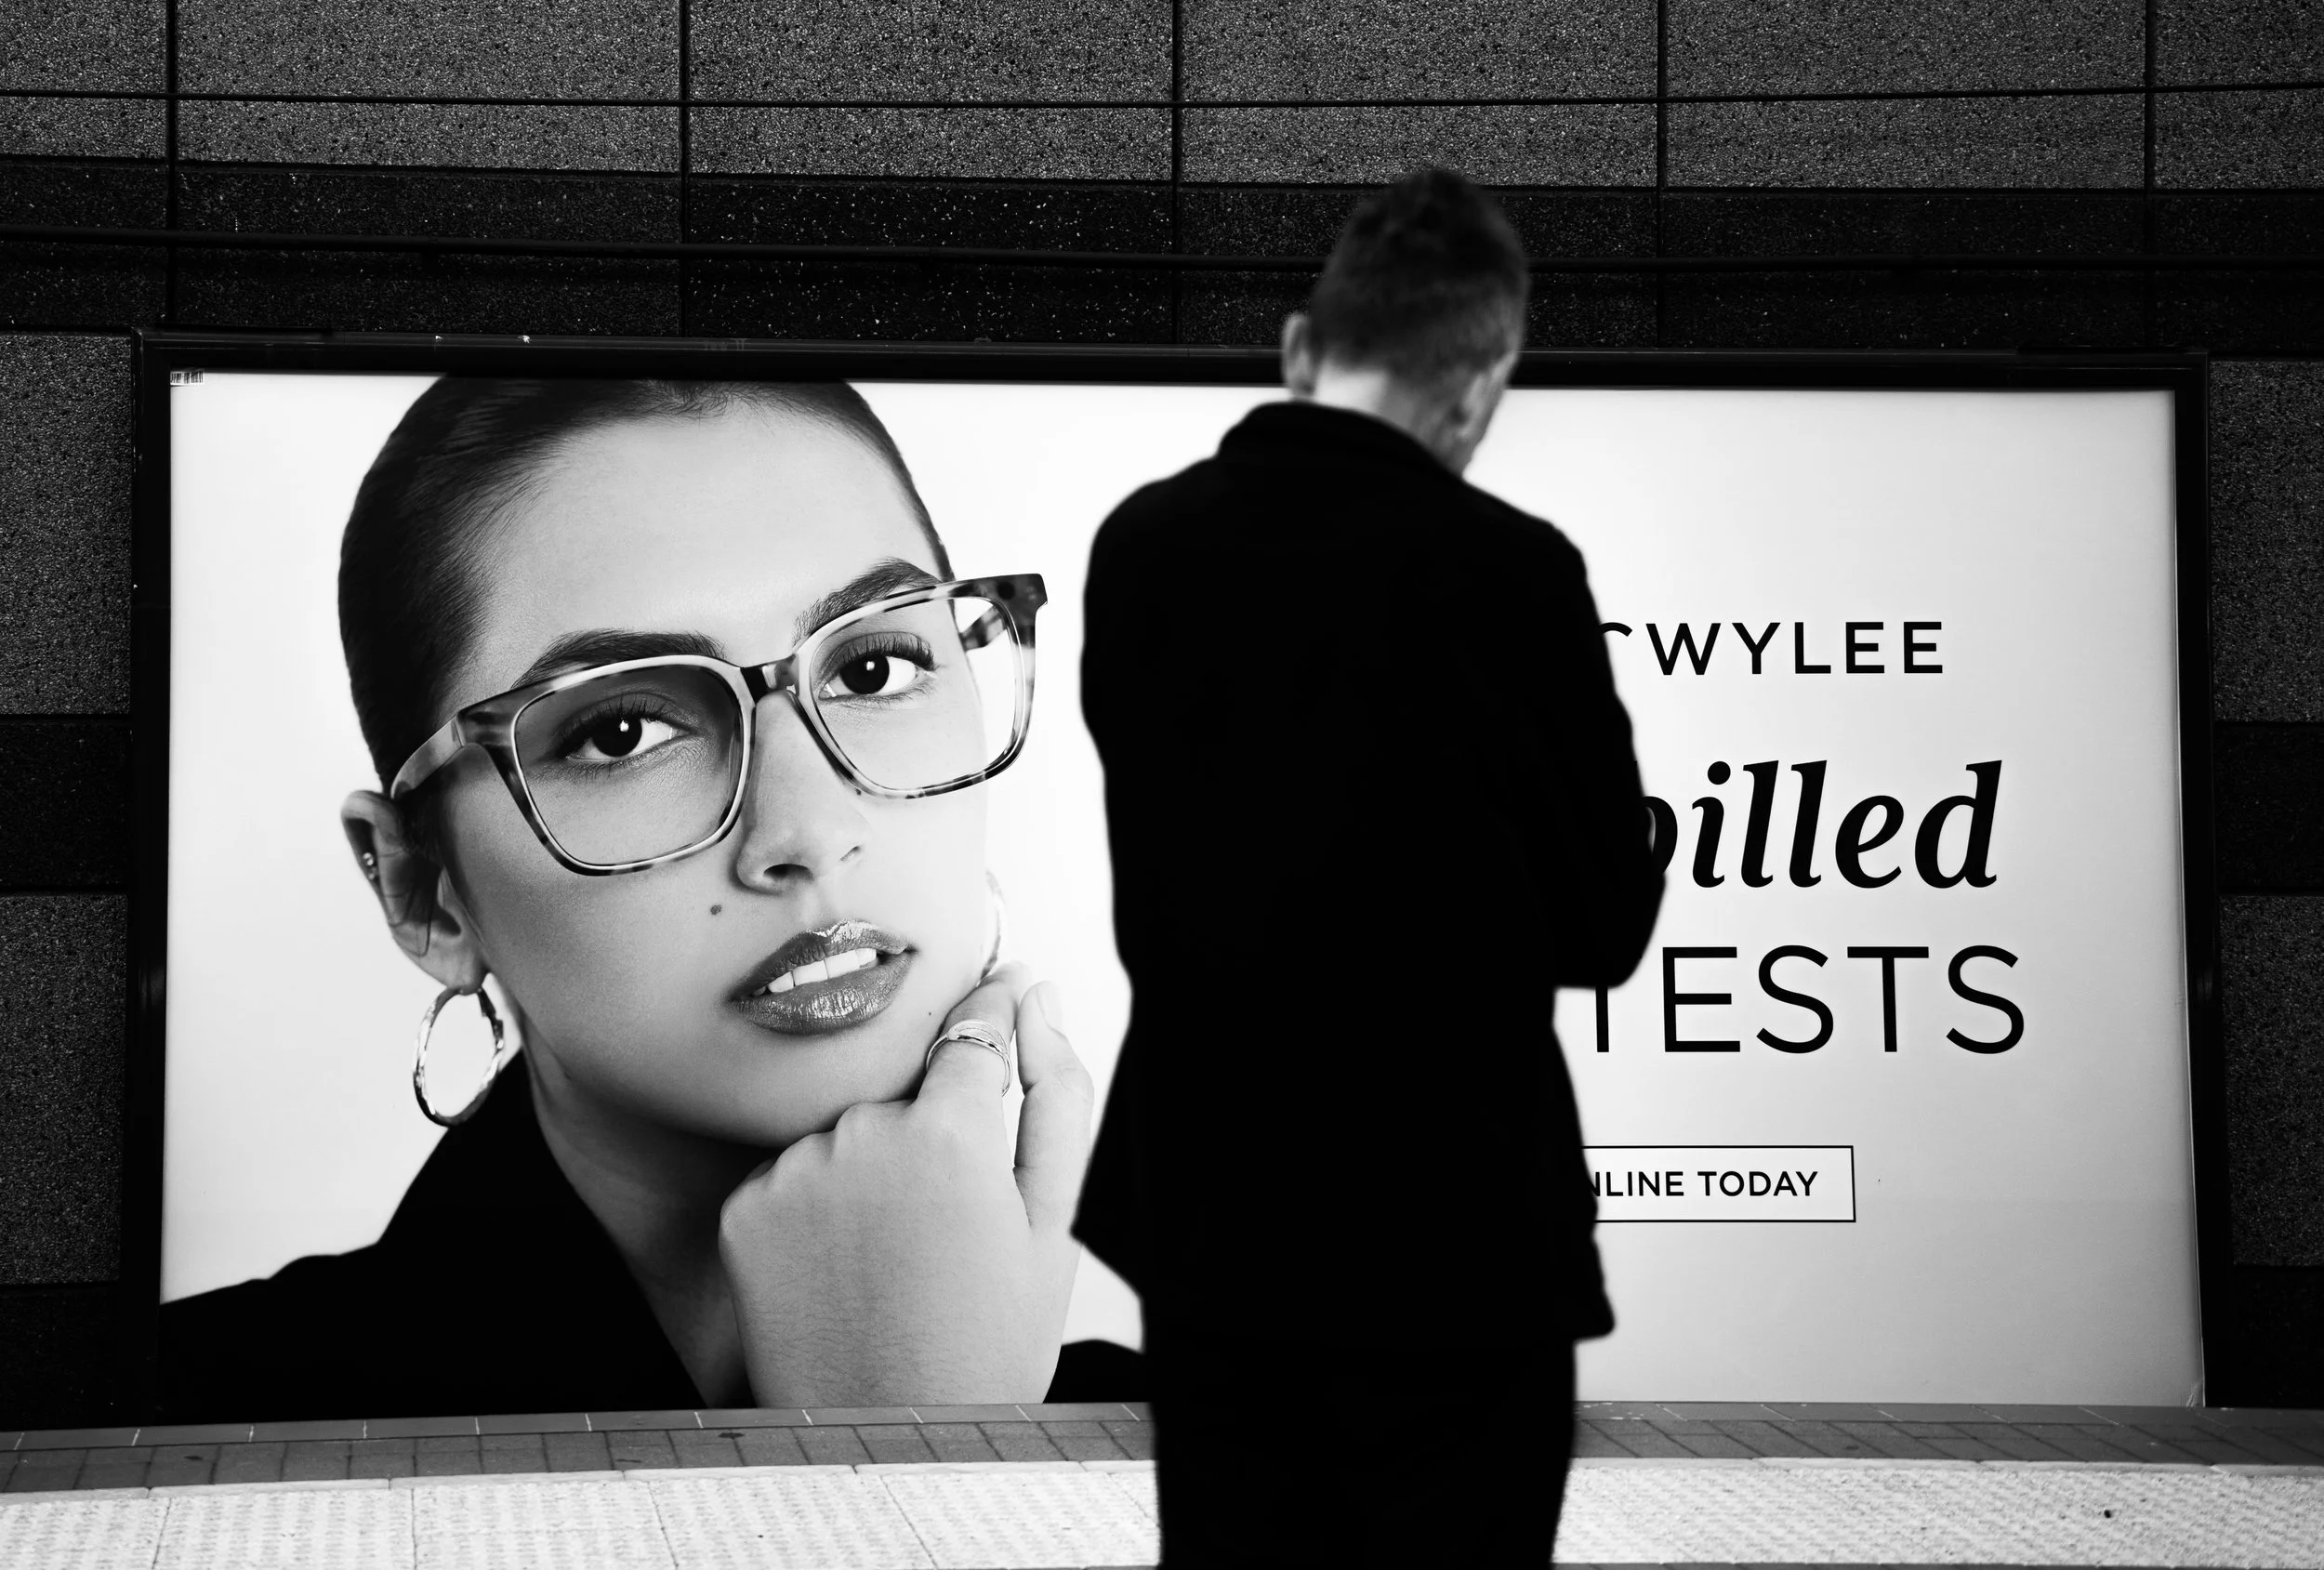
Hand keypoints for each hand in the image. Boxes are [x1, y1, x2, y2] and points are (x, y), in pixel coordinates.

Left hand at [718, 963, 1093, 1406]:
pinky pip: (793, 1178)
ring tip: (897, 1255)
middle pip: (905, 1094)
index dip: (996, 1014)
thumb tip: (1033, 994)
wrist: (894, 1440)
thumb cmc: (991, 1341)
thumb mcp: (1055, 1220)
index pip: (974, 1028)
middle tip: (953, 1220)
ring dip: (871, 1170)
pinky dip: (819, 1209)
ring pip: (847, 1136)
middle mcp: (860, 1134)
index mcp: (951, 1131)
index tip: (1008, 994)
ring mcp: (793, 1173)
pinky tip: (845, 1268)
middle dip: (932, 1132)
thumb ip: (1056, 1092)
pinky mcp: (743, 1212)